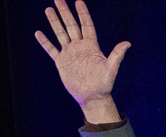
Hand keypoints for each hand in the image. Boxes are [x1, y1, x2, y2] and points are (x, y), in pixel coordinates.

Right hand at [34, 0, 127, 123]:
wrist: (92, 97)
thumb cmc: (104, 84)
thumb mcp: (111, 69)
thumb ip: (117, 55)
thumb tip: (128, 43)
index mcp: (91, 46)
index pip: (86, 25)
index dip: (83, 14)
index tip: (78, 1)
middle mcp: (80, 47)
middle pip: (71, 26)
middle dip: (65, 12)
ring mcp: (70, 53)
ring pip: (60, 34)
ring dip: (54, 22)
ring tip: (48, 9)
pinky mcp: (62, 62)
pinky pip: (51, 50)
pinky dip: (45, 42)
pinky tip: (38, 33)